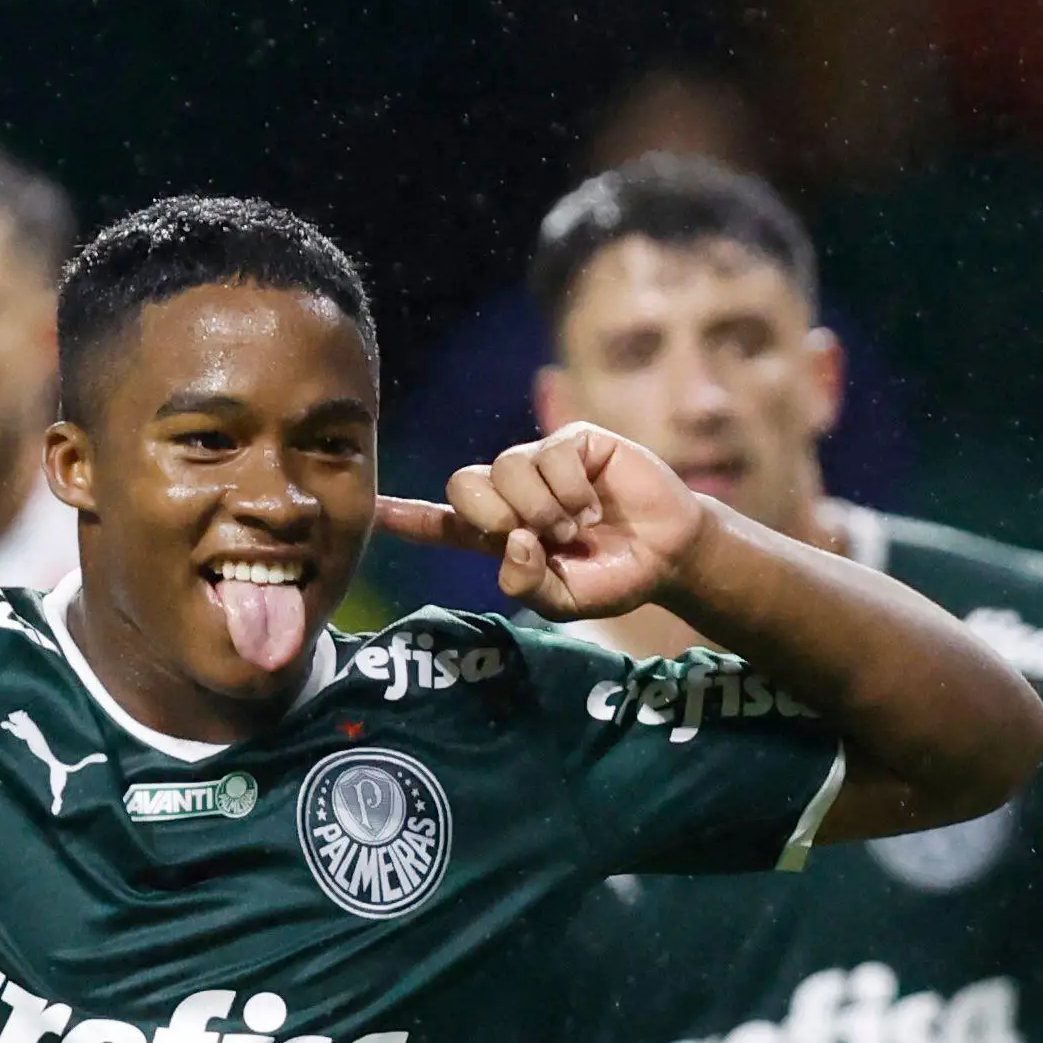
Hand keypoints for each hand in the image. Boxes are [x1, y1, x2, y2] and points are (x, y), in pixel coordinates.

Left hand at [377, 422, 705, 620]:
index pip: (442, 523)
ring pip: (506, 468)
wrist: (668, 555)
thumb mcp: (563, 600)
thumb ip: (526, 584)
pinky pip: (550, 454)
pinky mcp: (574, 441)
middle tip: (535, 538)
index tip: (374, 511)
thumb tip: (513, 541)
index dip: (407, 517)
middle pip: (464, 484)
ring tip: (575, 529)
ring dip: (541, 508)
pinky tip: (592, 506)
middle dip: (491, 515)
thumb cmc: (612, 578)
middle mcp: (512, 493)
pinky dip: (569, 489)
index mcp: (499, 534)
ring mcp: (541, 463)